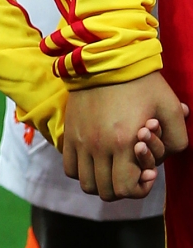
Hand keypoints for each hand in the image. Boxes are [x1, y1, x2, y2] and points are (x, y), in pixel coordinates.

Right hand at [63, 74, 188, 200]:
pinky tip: (95, 159)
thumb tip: (168, 156)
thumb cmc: (141, 81)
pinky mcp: (69, 132)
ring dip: (101, 182)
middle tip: (130, 170)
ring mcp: (81, 140)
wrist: (106, 56)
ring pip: (86, 183)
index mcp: (123, 142)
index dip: (139, 188)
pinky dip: (82, 171)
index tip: (146, 173)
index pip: (125, 189)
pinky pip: (69, 167)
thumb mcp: (170, 107)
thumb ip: (178, 139)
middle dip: (122, 188)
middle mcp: (98, 146)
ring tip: (112, 168)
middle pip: (106, 191)